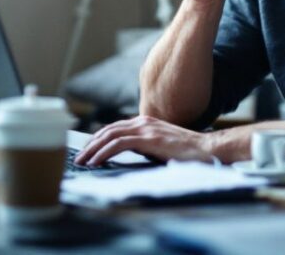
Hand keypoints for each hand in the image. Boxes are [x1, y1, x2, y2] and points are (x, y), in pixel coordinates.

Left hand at [74, 115, 215, 166]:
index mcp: (145, 122)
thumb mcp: (160, 146)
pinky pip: (119, 144)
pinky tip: (96, 161)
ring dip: (92, 149)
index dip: (98, 139)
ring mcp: (145, 129)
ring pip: (110, 135)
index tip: (87, 150)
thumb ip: (145, 146)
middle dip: (90, 144)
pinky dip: (104, 152)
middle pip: (108, 130)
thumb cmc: (187, 152)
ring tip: (82, 161)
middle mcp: (143, 122)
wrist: (206, 150)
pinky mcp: (148, 139)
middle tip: (78, 158)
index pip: (114, 128)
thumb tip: (128, 155)